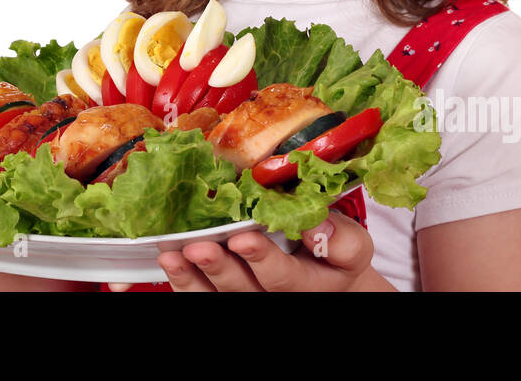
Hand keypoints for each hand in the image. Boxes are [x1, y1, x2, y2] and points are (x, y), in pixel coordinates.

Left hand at [152, 210, 387, 291]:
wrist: (325, 272)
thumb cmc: (333, 254)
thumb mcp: (350, 246)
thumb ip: (338, 238)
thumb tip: (315, 224)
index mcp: (306, 285)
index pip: (282, 277)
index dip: (262, 259)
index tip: (243, 239)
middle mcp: (272, 296)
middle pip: (242, 289)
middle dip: (219, 268)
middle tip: (199, 248)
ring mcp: (246, 295)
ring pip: (217, 295)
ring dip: (192, 276)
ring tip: (174, 255)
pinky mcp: (226, 292)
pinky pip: (201, 294)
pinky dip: (183, 280)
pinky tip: (170, 260)